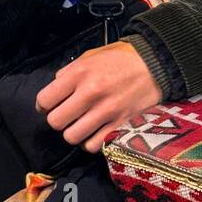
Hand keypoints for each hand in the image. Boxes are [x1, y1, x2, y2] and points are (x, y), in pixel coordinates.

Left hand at [36, 41, 162, 152]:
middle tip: (68, 116)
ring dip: (74, 133)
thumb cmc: (122, 57)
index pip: (45, 100)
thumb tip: (55, 87)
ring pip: (72, 137)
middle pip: (55, 122)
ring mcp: (106, 111)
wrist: (157, 63)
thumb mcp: (91, 55)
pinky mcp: (121, 125)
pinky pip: (93, 145)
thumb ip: (70, 71)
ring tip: (81, 125)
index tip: (51, 105)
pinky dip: (91, 142)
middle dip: (59, 120)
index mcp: (79, 73)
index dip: (44, 105)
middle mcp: (90, 93)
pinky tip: (95, 133)